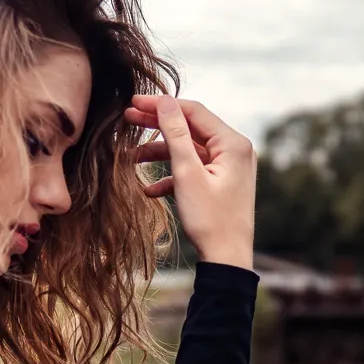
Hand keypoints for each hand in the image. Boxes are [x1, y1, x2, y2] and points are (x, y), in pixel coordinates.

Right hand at [125, 95, 255, 270]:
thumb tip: (164, 103)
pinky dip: (173, 176)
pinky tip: (150, 190)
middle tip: (127, 119)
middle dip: (158, 125)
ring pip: (190, 150)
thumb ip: (175, 135)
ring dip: (160, 154)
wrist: (227, 260)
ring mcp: (230, 168)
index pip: (193, 111)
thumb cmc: (210, 219)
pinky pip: (195, 170)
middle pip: (191, 128)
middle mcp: (236, 150)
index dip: (162, 105)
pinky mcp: (223, 184)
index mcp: (233, 143)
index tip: (133, 103)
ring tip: (131, 159)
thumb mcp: (187, 174)